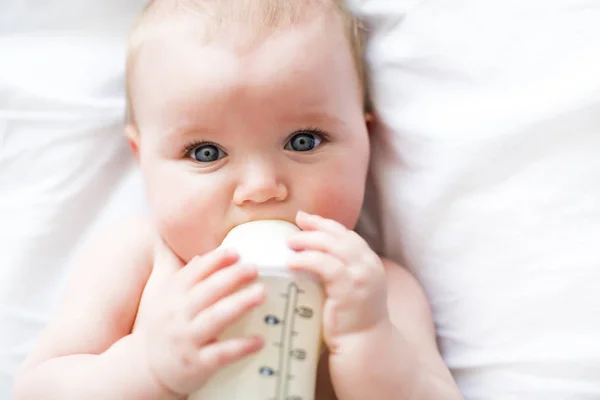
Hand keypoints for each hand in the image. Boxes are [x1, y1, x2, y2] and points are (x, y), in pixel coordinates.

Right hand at [139, 240, 264, 395]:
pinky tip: (259, 340)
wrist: (144, 371)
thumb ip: (180, 277)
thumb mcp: (162, 299)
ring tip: (261, 293)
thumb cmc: (161, 329)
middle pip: (207, 291)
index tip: (235, 253)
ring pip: (216, 318)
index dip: (214, 261)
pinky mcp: (197, 364)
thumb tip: (202, 256)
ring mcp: (186, 340)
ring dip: (240, 304)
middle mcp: (177, 316)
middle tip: (253, 268)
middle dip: (232, 277)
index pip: (192, 273)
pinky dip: (242, 346)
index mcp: (171, 297)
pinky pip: (222, 353)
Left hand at [287, 211, 389, 349]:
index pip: (346, 234)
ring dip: (308, 240)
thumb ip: (337, 270)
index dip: (325, 224)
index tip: (305, 219)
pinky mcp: (349, 288)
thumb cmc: (351, 320)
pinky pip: (325, 265)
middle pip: (339, 235)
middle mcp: (368, 264)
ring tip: (289, 243)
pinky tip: (291, 262)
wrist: (365, 345)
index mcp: (369, 262)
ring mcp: (361, 275)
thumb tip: (307, 256)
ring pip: (332, 246)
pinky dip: (307, 260)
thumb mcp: (349, 288)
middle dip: (315, 226)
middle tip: (295, 224)